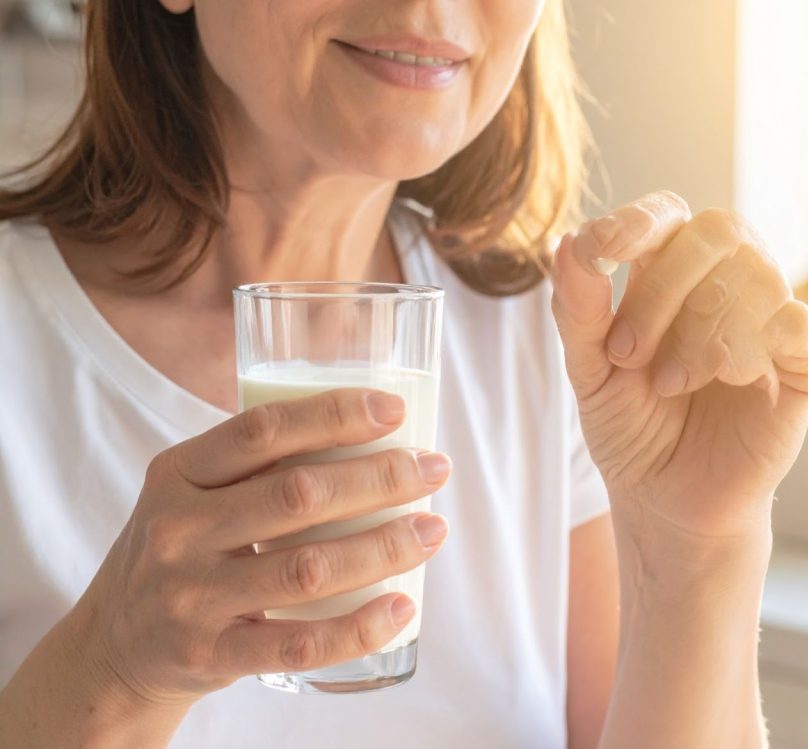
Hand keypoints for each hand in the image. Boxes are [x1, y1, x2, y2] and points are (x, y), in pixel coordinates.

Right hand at [71, 389, 450, 705]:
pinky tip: (400, 606)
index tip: (395, 410)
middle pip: (297, 496)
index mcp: (179, 473)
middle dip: (380, 478)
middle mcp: (178, 531)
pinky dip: (357, 628)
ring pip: (307, 569)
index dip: (334, 415)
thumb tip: (372, 430)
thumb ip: (258, 462)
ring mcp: (191, 598)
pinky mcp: (209, 656)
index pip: (262, 430)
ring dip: (384, 547)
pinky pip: (297, 644)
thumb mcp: (192, 491)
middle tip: (434, 468)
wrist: (114, 644)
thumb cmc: (181, 546)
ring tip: (433, 529)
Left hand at [551, 191, 807, 540]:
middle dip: (663, 288)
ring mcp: (768, 320)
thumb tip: (567, 241)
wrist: (665, 503)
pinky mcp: (804, 365)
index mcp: (670, 275)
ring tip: (669, 384)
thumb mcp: (588, 371)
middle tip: (626, 354)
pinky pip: (797, 323)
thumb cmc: (630, 429)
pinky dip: (751, 345)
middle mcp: (725, 285)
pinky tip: (726, 379)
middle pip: (717, 230)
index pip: (669, 214)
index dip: (639, 220)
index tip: (602, 249)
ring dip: (699, 332)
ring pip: (756, 275)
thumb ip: (577, 309)